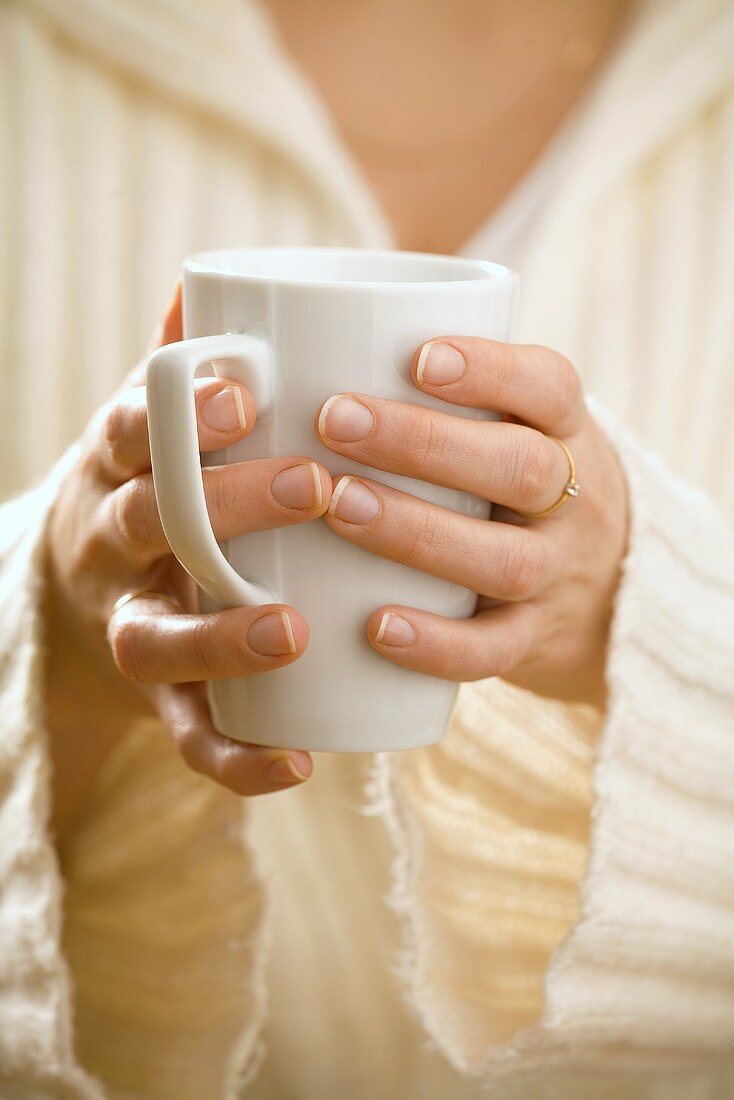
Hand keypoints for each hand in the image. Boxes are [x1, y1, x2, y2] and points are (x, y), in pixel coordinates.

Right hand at [44, 285, 330, 836]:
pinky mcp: (159, 699)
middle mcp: (114, 546)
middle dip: (224, 504)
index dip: (182, 411)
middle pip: (151, 523)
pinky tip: (298, 765)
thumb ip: (182, 370)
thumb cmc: (150, 493)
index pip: (136, 430)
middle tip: (312, 485)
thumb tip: (206, 283)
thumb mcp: (152, 430)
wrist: (86, 597)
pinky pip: (186, 735)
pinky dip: (235, 757)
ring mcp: (132, 627)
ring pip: (158, 638)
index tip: (247, 391)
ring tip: (294, 631)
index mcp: (121, 468)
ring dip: (222, 635)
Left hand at [315, 337, 628, 707]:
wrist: (611, 591)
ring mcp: (558, 576)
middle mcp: (573, 502)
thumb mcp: (516, 431)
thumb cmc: (517, 488)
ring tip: (340, 506)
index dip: (492, 371)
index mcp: (566, 433)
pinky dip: (438, 643)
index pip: (551, 389)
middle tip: (337, 420)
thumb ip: (447, 400)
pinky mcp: (534, 639)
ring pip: (506, 560)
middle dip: (425, 443)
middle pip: (522, 468)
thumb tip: (292, 359)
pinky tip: (376, 625)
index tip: (418, 357)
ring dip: (419, 532)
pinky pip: (495, 649)